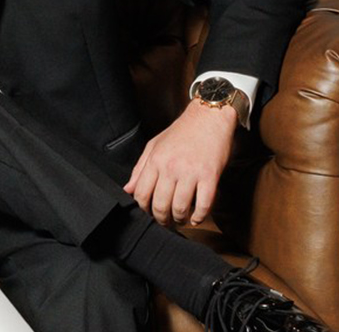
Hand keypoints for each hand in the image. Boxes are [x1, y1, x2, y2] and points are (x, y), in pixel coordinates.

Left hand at [125, 99, 237, 226]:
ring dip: (180, 220)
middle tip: (166, 221)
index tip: (149, 212)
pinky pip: (204, 205)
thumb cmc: (182, 131)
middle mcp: (171, 168)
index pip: (142, 195)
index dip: (144, 209)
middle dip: (162, 219)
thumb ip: (140, 168)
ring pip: (181, 208)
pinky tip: (197, 217)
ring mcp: (191, 172)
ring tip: (181, 219)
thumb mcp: (155, 145)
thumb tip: (128, 189)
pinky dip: (200, 217)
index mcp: (156, 161)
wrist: (209, 116)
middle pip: (160, 206)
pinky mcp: (210, 176)